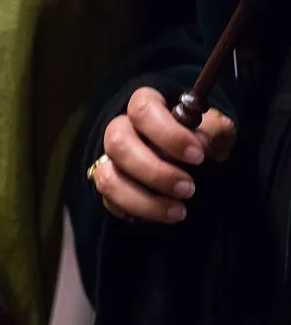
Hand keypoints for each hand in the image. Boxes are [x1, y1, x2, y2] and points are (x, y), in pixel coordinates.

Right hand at [91, 86, 235, 223]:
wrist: (194, 165)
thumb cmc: (202, 140)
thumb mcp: (216, 130)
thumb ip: (211, 131)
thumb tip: (198, 143)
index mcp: (145, 108)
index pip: (142, 109)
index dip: (167, 133)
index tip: (197, 156)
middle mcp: (120, 132)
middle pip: (118, 144)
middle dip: (154, 171)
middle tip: (188, 188)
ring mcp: (109, 161)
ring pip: (108, 179)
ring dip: (144, 199)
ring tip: (178, 211)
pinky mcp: (108, 189)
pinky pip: (110, 203)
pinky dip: (137, 212)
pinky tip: (162, 215)